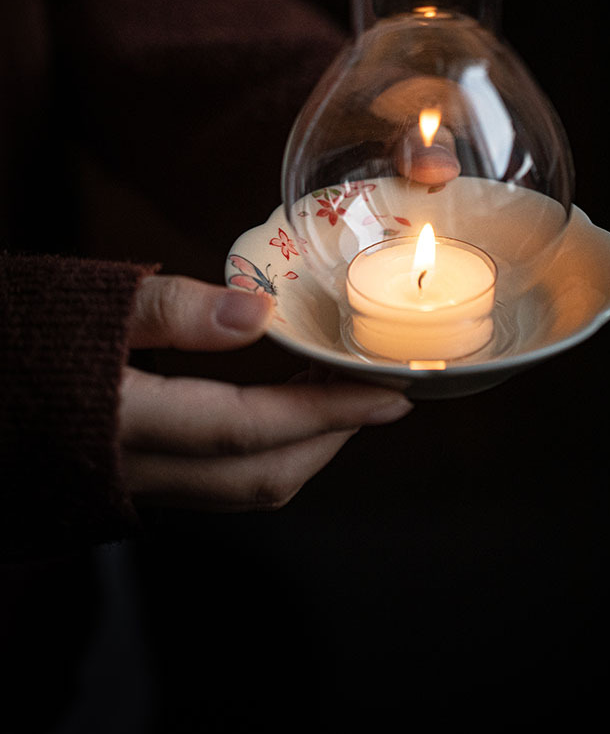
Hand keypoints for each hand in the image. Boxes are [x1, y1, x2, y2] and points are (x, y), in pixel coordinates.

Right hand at [119, 275, 412, 510]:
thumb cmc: (17, 330)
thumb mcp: (92, 303)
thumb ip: (170, 310)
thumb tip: (256, 312)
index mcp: (124, 423)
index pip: (248, 428)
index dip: (326, 412)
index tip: (389, 394)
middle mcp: (132, 471)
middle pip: (258, 477)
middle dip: (331, 437)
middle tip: (380, 393)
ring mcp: (129, 486)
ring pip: (239, 489)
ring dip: (302, 447)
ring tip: (337, 388)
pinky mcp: (128, 482)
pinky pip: (214, 483)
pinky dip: (264, 452)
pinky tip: (279, 405)